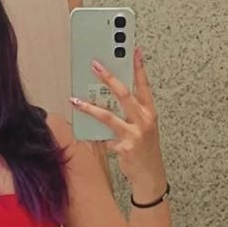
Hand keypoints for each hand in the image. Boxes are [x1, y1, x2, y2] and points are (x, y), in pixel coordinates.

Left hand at [69, 47, 162, 188]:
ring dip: (89, 107)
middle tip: (95, 66)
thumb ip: (130, 114)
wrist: (150, 176)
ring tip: (76, 100)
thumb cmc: (145, 151)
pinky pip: (103, 138)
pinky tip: (87, 134)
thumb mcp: (143, 129)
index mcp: (149, 113)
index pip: (144, 85)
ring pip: (108, 116)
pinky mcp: (124, 147)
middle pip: (124, 94)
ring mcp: (134, 134)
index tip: (133, 50)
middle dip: (108, 78)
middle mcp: (144, 121)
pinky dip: (94, 136)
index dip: (139, 67)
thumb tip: (107, 100)